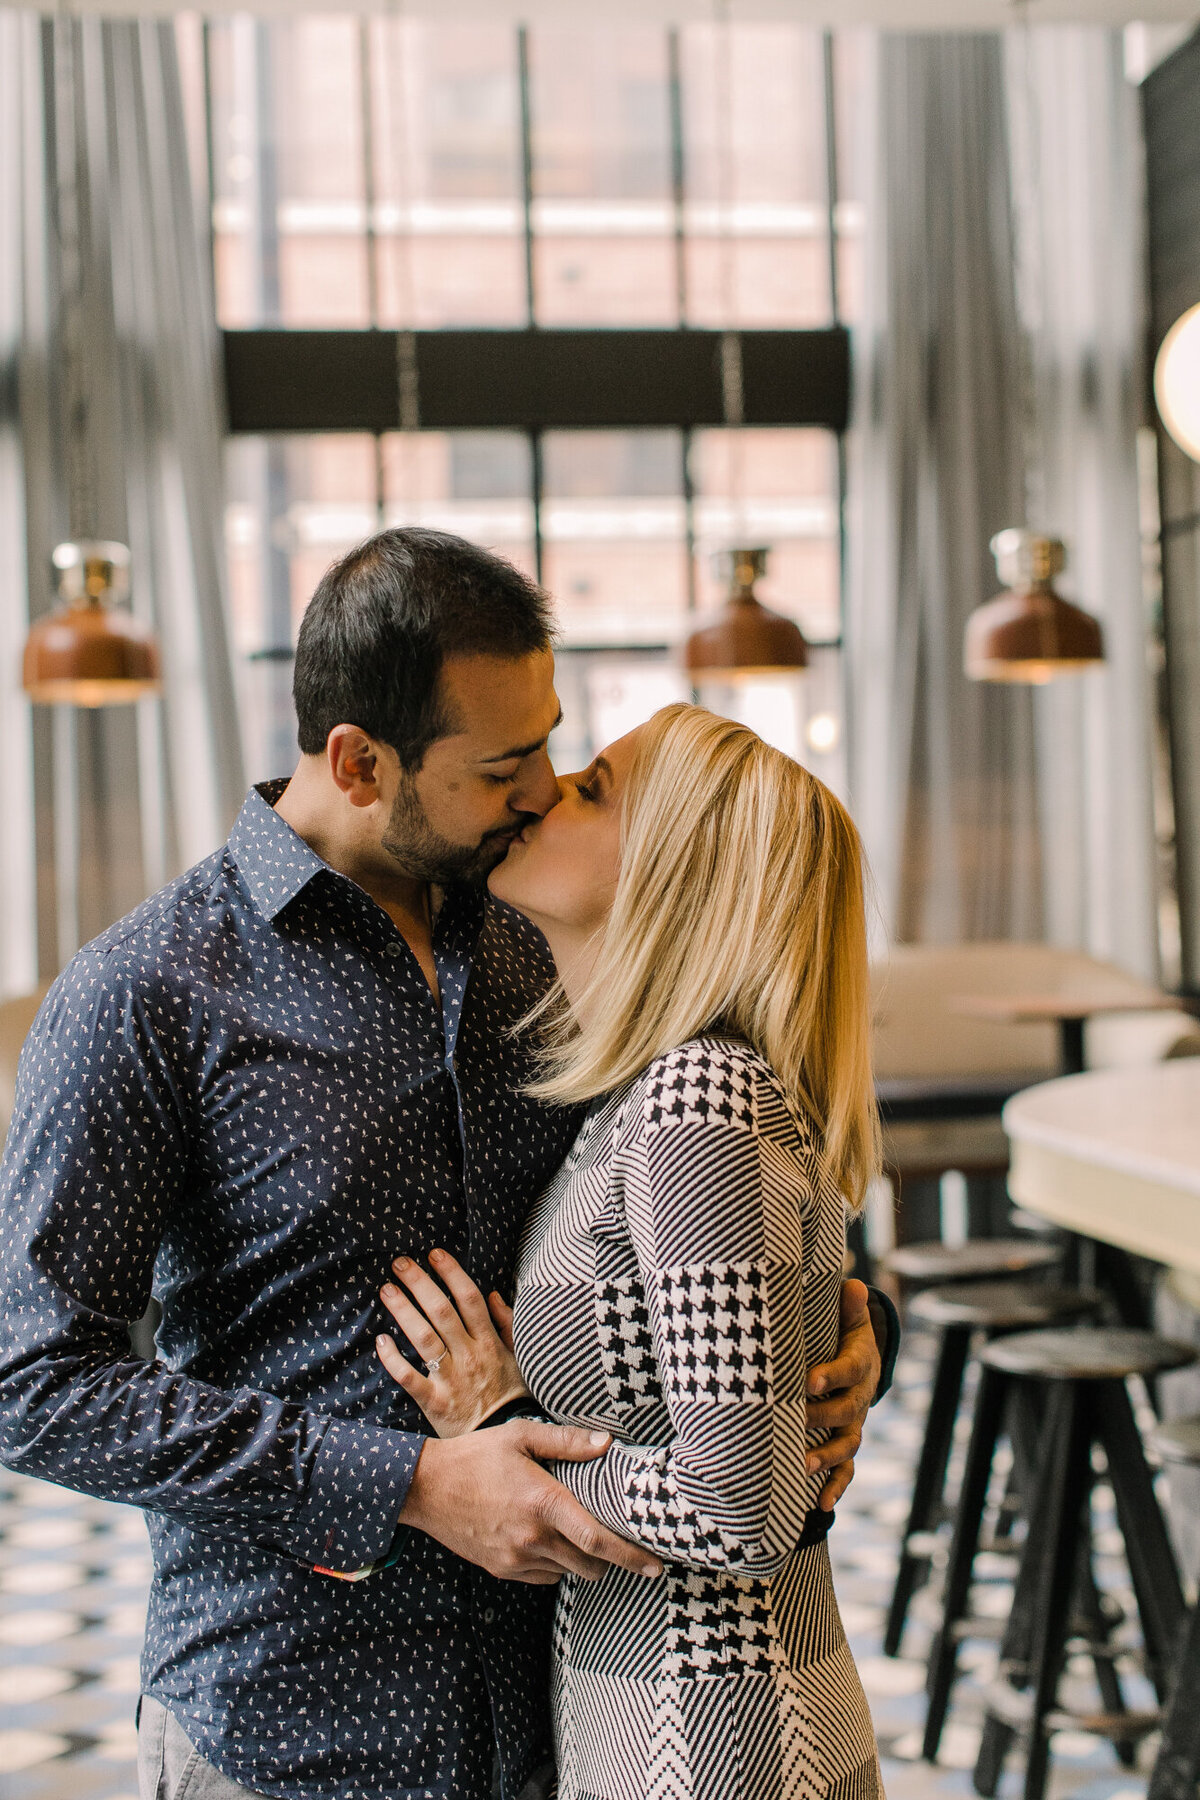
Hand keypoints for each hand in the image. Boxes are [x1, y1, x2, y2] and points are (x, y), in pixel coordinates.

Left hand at [377, 1250, 529, 1437]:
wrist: (506, 1441)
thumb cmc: (514, 1398)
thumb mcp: (521, 1358)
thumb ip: (508, 1325)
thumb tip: (494, 1293)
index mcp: (490, 1343)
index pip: (469, 1298)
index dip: (451, 1273)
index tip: (434, 1254)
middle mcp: (470, 1356)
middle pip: (441, 1311)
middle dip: (419, 1283)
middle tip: (399, 1263)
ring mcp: (451, 1380)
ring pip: (423, 1338)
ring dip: (403, 1311)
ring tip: (386, 1289)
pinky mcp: (434, 1403)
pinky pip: (410, 1378)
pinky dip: (393, 1360)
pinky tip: (381, 1341)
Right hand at [399, 1417, 662, 1584]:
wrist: (424, 1487)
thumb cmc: (475, 1455)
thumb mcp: (520, 1436)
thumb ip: (567, 1442)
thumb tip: (607, 1443)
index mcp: (543, 1503)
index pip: (598, 1541)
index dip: (632, 1557)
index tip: (657, 1565)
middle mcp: (532, 1539)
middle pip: (590, 1566)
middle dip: (610, 1560)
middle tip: (619, 1543)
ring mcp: (515, 1559)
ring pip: (567, 1573)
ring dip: (579, 1560)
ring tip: (577, 1534)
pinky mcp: (501, 1570)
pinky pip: (542, 1578)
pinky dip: (554, 1565)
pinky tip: (547, 1540)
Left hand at [804, 1277, 880, 1510]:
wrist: (863, 1361)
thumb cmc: (844, 1334)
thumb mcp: (849, 1316)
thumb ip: (848, 1306)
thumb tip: (853, 1285)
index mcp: (860, 1364)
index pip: (851, 1369)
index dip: (832, 1374)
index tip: (809, 1379)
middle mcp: (860, 1398)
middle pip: (848, 1411)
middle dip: (823, 1418)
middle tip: (796, 1420)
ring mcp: (854, 1424)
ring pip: (847, 1444)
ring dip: (827, 1457)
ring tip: (803, 1466)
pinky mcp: (846, 1442)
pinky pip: (846, 1469)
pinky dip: (836, 1486)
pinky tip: (822, 1504)